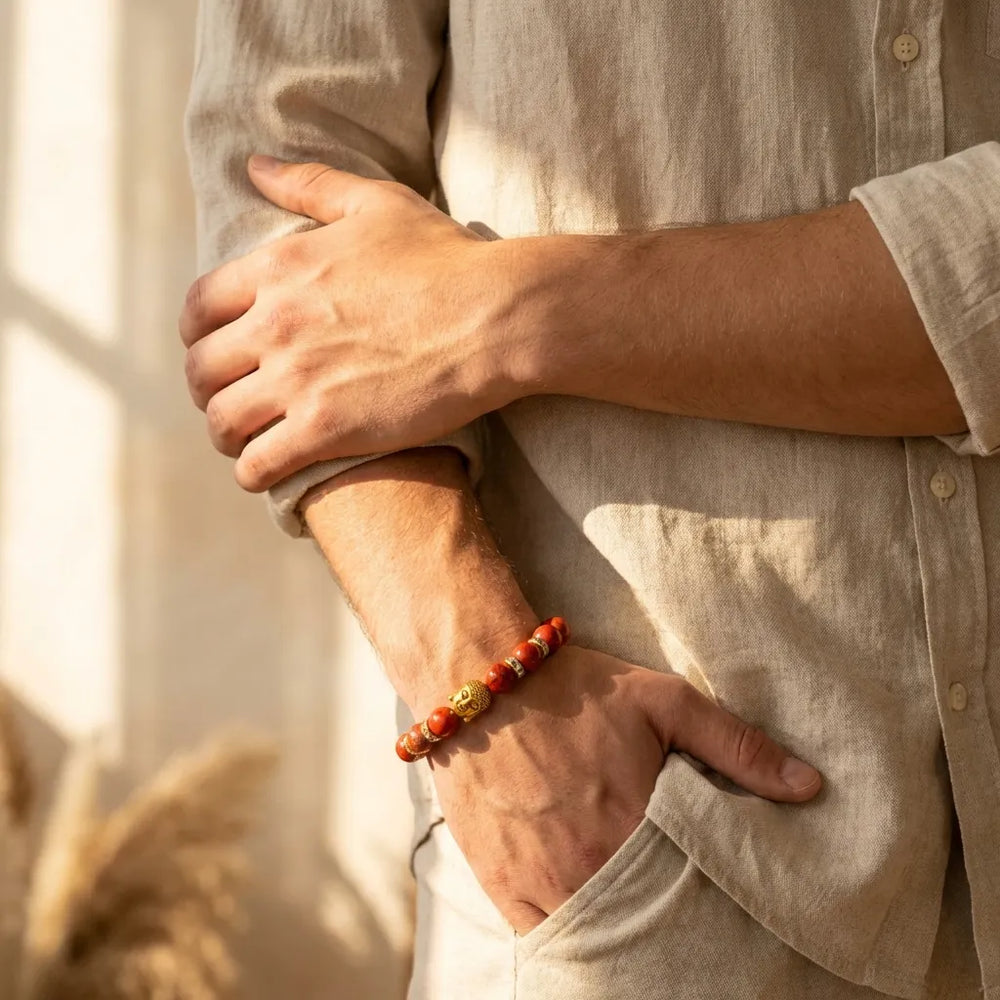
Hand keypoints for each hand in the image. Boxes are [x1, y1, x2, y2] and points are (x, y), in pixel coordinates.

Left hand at [179, 156, 527, 491]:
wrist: (496, 317)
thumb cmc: (446, 258)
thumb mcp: (377, 204)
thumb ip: (309, 184)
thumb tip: (254, 165)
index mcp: (278, 268)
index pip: (198, 308)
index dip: (197, 336)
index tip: (215, 352)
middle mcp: (275, 324)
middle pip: (201, 370)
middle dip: (207, 390)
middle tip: (231, 401)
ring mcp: (297, 380)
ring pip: (222, 421)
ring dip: (226, 436)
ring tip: (246, 442)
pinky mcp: (326, 429)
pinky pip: (259, 464)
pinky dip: (254, 473)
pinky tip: (267, 473)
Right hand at [426, 646, 820, 933]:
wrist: (481, 677)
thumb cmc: (577, 687)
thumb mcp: (664, 701)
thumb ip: (737, 745)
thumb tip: (811, 786)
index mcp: (637, 826)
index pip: (696, 897)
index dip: (716, 907)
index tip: (730, 912)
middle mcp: (590, 867)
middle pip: (648, 924)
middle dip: (671, 924)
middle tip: (688, 917)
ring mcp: (540, 881)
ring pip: (598, 940)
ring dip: (624, 934)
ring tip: (646, 922)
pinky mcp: (501, 883)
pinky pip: (545, 939)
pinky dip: (574, 941)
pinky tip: (596, 930)